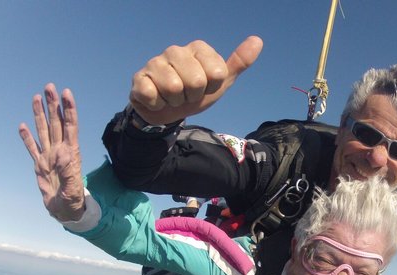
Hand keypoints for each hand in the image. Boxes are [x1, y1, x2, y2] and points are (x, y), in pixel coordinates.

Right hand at [19, 84, 84, 221]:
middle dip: (53, 105)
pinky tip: (23, 125)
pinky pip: (32, 148)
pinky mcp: (40, 165)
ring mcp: (49, 156)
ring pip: (44, 130)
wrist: (66, 211)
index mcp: (71, 154)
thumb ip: (69, 172)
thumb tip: (64, 154)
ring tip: (37, 98)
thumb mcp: (73, 189)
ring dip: (40, 114)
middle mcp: (60, 151)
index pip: (70, 127)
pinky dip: (27, 137)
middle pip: (56, 123)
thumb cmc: (73, 201)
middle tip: (49, 87)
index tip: (66, 93)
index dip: (68, 109)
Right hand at [130, 36, 262, 124]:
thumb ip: (238, 63)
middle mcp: (175, 50)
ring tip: (173, 97)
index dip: (211, 87)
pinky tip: (157, 98)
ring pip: (173, 89)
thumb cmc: (195, 93)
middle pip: (195, 81)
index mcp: (198, 49)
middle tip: (187, 94)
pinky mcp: (139, 78)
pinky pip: (153, 95)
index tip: (205, 87)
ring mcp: (155, 62)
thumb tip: (257, 40)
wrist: (168, 112)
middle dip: (193, 96)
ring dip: (176, 102)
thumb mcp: (220, 82)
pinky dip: (158, 105)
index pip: (216, 73)